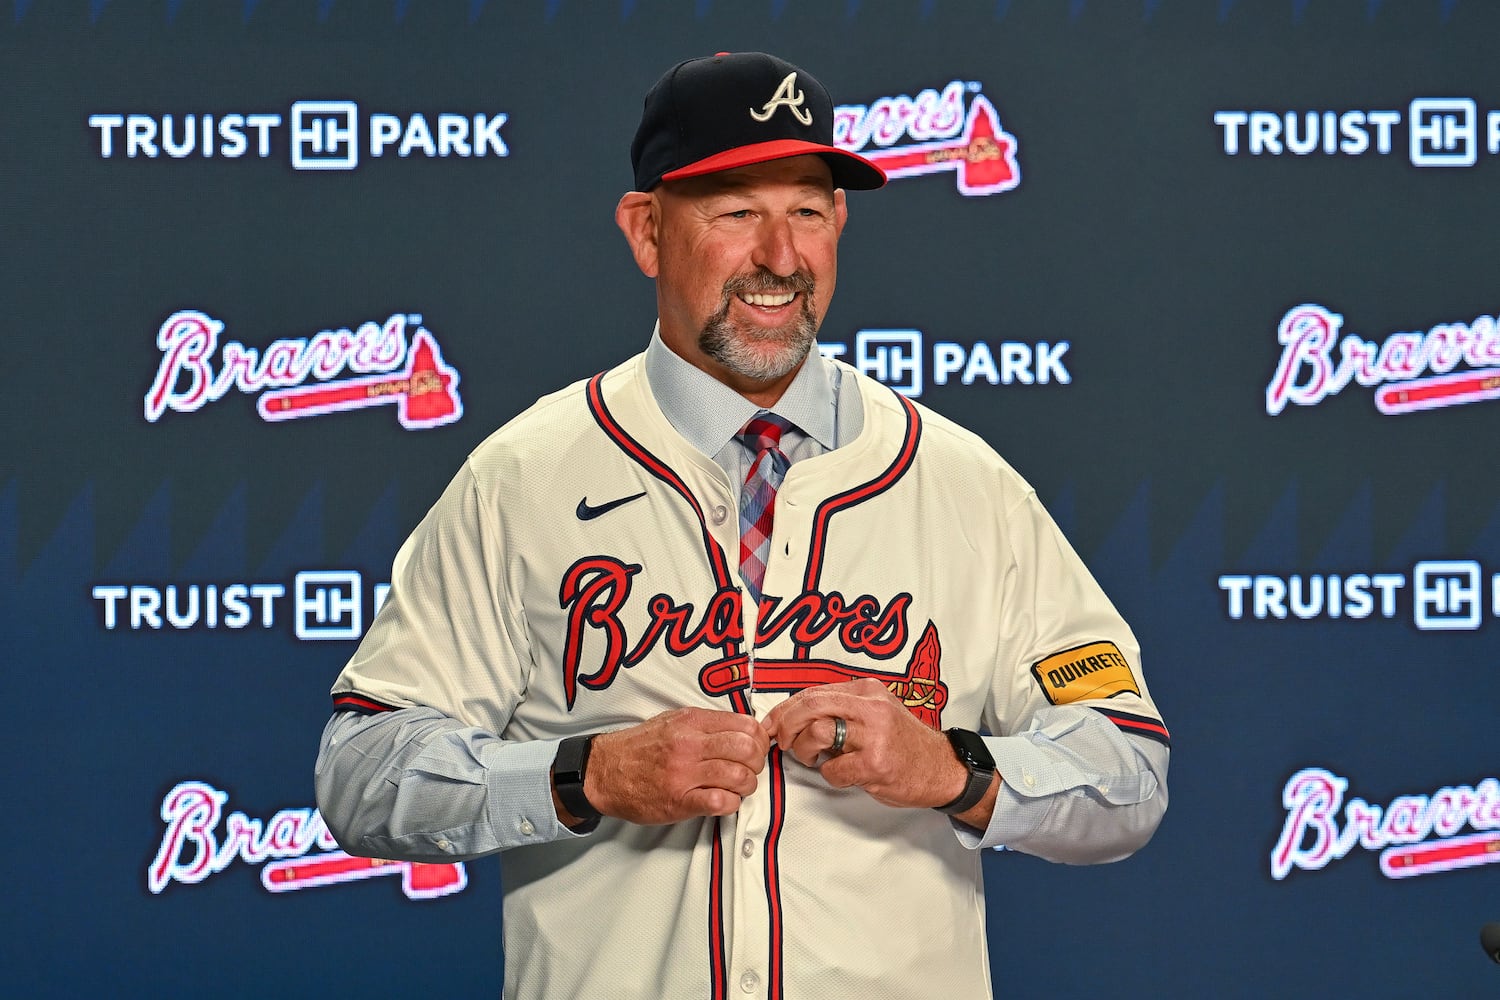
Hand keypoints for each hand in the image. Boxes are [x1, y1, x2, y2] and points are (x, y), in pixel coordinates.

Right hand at [582, 707, 770, 824]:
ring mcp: (684, 773)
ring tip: (738, 787)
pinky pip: (721, 802)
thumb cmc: (638, 747)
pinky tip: (724, 801)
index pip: (745, 725)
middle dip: (756, 763)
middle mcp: (689, 744)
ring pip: (739, 776)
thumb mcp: (672, 720)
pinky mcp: (679, 800)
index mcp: (691, 722)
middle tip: (750, 769)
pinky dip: (731, 803)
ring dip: (746, 785)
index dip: (759, 739)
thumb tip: (740, 729)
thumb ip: (705, 724)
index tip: (756, 748)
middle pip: (746, 750)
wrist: (604, 771)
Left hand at [761, 678, 968, 809]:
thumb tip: (794, 716)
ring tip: (815, 759)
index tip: (769, 725)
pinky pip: (833, 769)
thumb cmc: (903, 744)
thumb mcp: (875, 712)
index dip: (783, 710)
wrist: (942, 769)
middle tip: (781, 742)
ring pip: (816, 733)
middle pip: (810, 705)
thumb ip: (841, 709)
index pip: (812, 692)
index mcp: (866, 690)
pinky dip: (830, 776)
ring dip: (805, 751)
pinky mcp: (875, 763)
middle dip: (785, 725)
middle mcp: (870, 707)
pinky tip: (844, 775)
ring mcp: (874, 735)